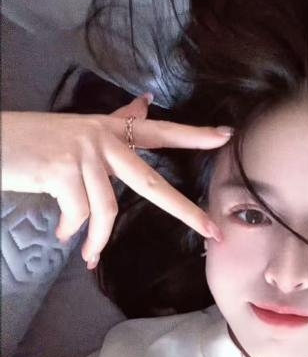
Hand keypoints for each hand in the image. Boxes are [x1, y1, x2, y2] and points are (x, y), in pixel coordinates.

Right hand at [1, 97, 231, 267]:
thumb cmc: (35, 141)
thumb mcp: (80, 130)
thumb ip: (116, 122)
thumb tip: (146, 101)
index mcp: (109, 131)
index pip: (158, 131)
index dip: (192, 136)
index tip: (224, 138)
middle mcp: (101, 140)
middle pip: (151, 182)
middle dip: (184, 211)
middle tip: (211, 231)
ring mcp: (83, 155)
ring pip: (106, 210)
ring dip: (97, 240)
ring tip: (88, 255)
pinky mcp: (61, 172)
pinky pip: (79, 215)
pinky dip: (72, 231)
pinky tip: (62, 234)